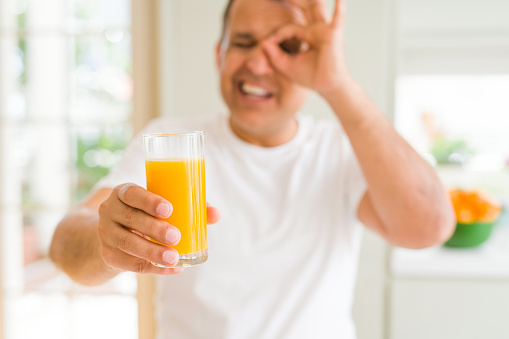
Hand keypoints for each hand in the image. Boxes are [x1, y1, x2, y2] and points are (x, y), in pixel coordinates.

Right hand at [97, 183, 219, 274]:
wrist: (114, 234)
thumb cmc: (146, 214)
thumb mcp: (160, 206)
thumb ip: (188, 207)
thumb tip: (216, 215)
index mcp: (123, 193)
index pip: (132, 193)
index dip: (149, 201)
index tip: (168, 209)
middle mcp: (110, 210)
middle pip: (131, 219)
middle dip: (154, 229)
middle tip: (176, 236)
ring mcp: (106, 234)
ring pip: (128, 243)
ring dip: (152, 252)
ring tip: (174, 258)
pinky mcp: (109, 255)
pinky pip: (131, 264)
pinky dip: (154, 268)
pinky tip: (172, 269)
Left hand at [262, 0, 349, 95]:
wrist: (326, 86)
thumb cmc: (310, 77)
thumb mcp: (285, 65)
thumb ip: (273, 54)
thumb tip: (264, 42)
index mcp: (307, 35)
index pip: (289, 27)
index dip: (277, 34)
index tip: (267, 43)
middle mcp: (316, 29)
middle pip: (304, 8)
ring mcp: (325, 30)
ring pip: (316, 7)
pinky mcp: (333, 34)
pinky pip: (338, 18)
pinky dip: (340, 8)